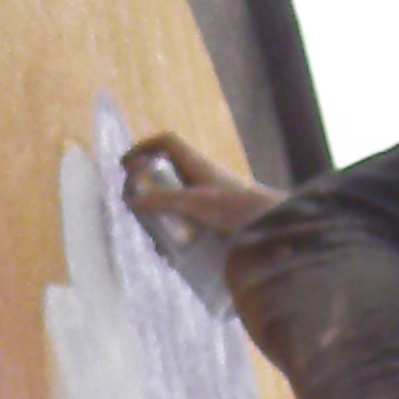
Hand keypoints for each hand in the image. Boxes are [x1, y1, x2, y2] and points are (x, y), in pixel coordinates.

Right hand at [120, 132, 274, 246]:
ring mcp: (207, 199)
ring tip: (157, 243)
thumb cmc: (238, 209)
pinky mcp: (213, 220)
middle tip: (136, 210)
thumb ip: (162, 201)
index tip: (126, 166)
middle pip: (164, 175)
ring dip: (160, 220)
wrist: (273, 227)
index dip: (143, 148)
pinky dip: (175, 235)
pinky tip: (173, 255)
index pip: (165, 143)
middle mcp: (200, 178)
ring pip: (173, 202)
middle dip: (146, 192)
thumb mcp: (194, 203)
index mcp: (196, 164)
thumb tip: (129, 200)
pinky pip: (186, 222)